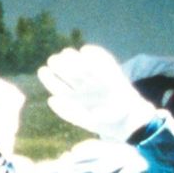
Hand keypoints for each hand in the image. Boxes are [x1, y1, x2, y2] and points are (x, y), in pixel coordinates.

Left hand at [38, 44, 157, 140]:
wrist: (130, 119)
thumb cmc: (106, 122)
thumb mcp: (85, 120)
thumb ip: (68, 111)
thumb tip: (51, 100)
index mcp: (75, 99)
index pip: (57, 86)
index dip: (49, 78)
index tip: (43, 70)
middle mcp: (84, 87)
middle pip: (68, 72)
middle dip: (59, 65)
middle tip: (53, 59)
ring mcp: (97, 78)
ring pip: (82, 64)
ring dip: (73, 57)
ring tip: (67, 52)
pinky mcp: (111, 72)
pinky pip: (101, 59)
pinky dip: (94, 53)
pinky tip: (85, 50)